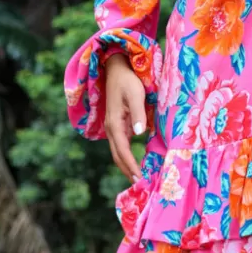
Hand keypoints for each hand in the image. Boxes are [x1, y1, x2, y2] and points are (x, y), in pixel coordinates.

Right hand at [104, 53, 145, 182]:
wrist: (116, 68)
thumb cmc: (128, 80)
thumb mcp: (135, 95)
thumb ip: (138, 114)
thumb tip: (140, 134)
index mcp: (115, 124)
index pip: (122, 151)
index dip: (130, 166)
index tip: (139, 178)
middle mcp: (111, 128)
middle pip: (117, 155)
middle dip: (126, 170)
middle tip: (138, 184)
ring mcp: (113, 126)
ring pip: (117, 151)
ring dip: (125, 164)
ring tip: (137, 177)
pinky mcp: (118, 123)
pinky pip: (121, 144)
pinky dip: (126, 155)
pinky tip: (134, 160)